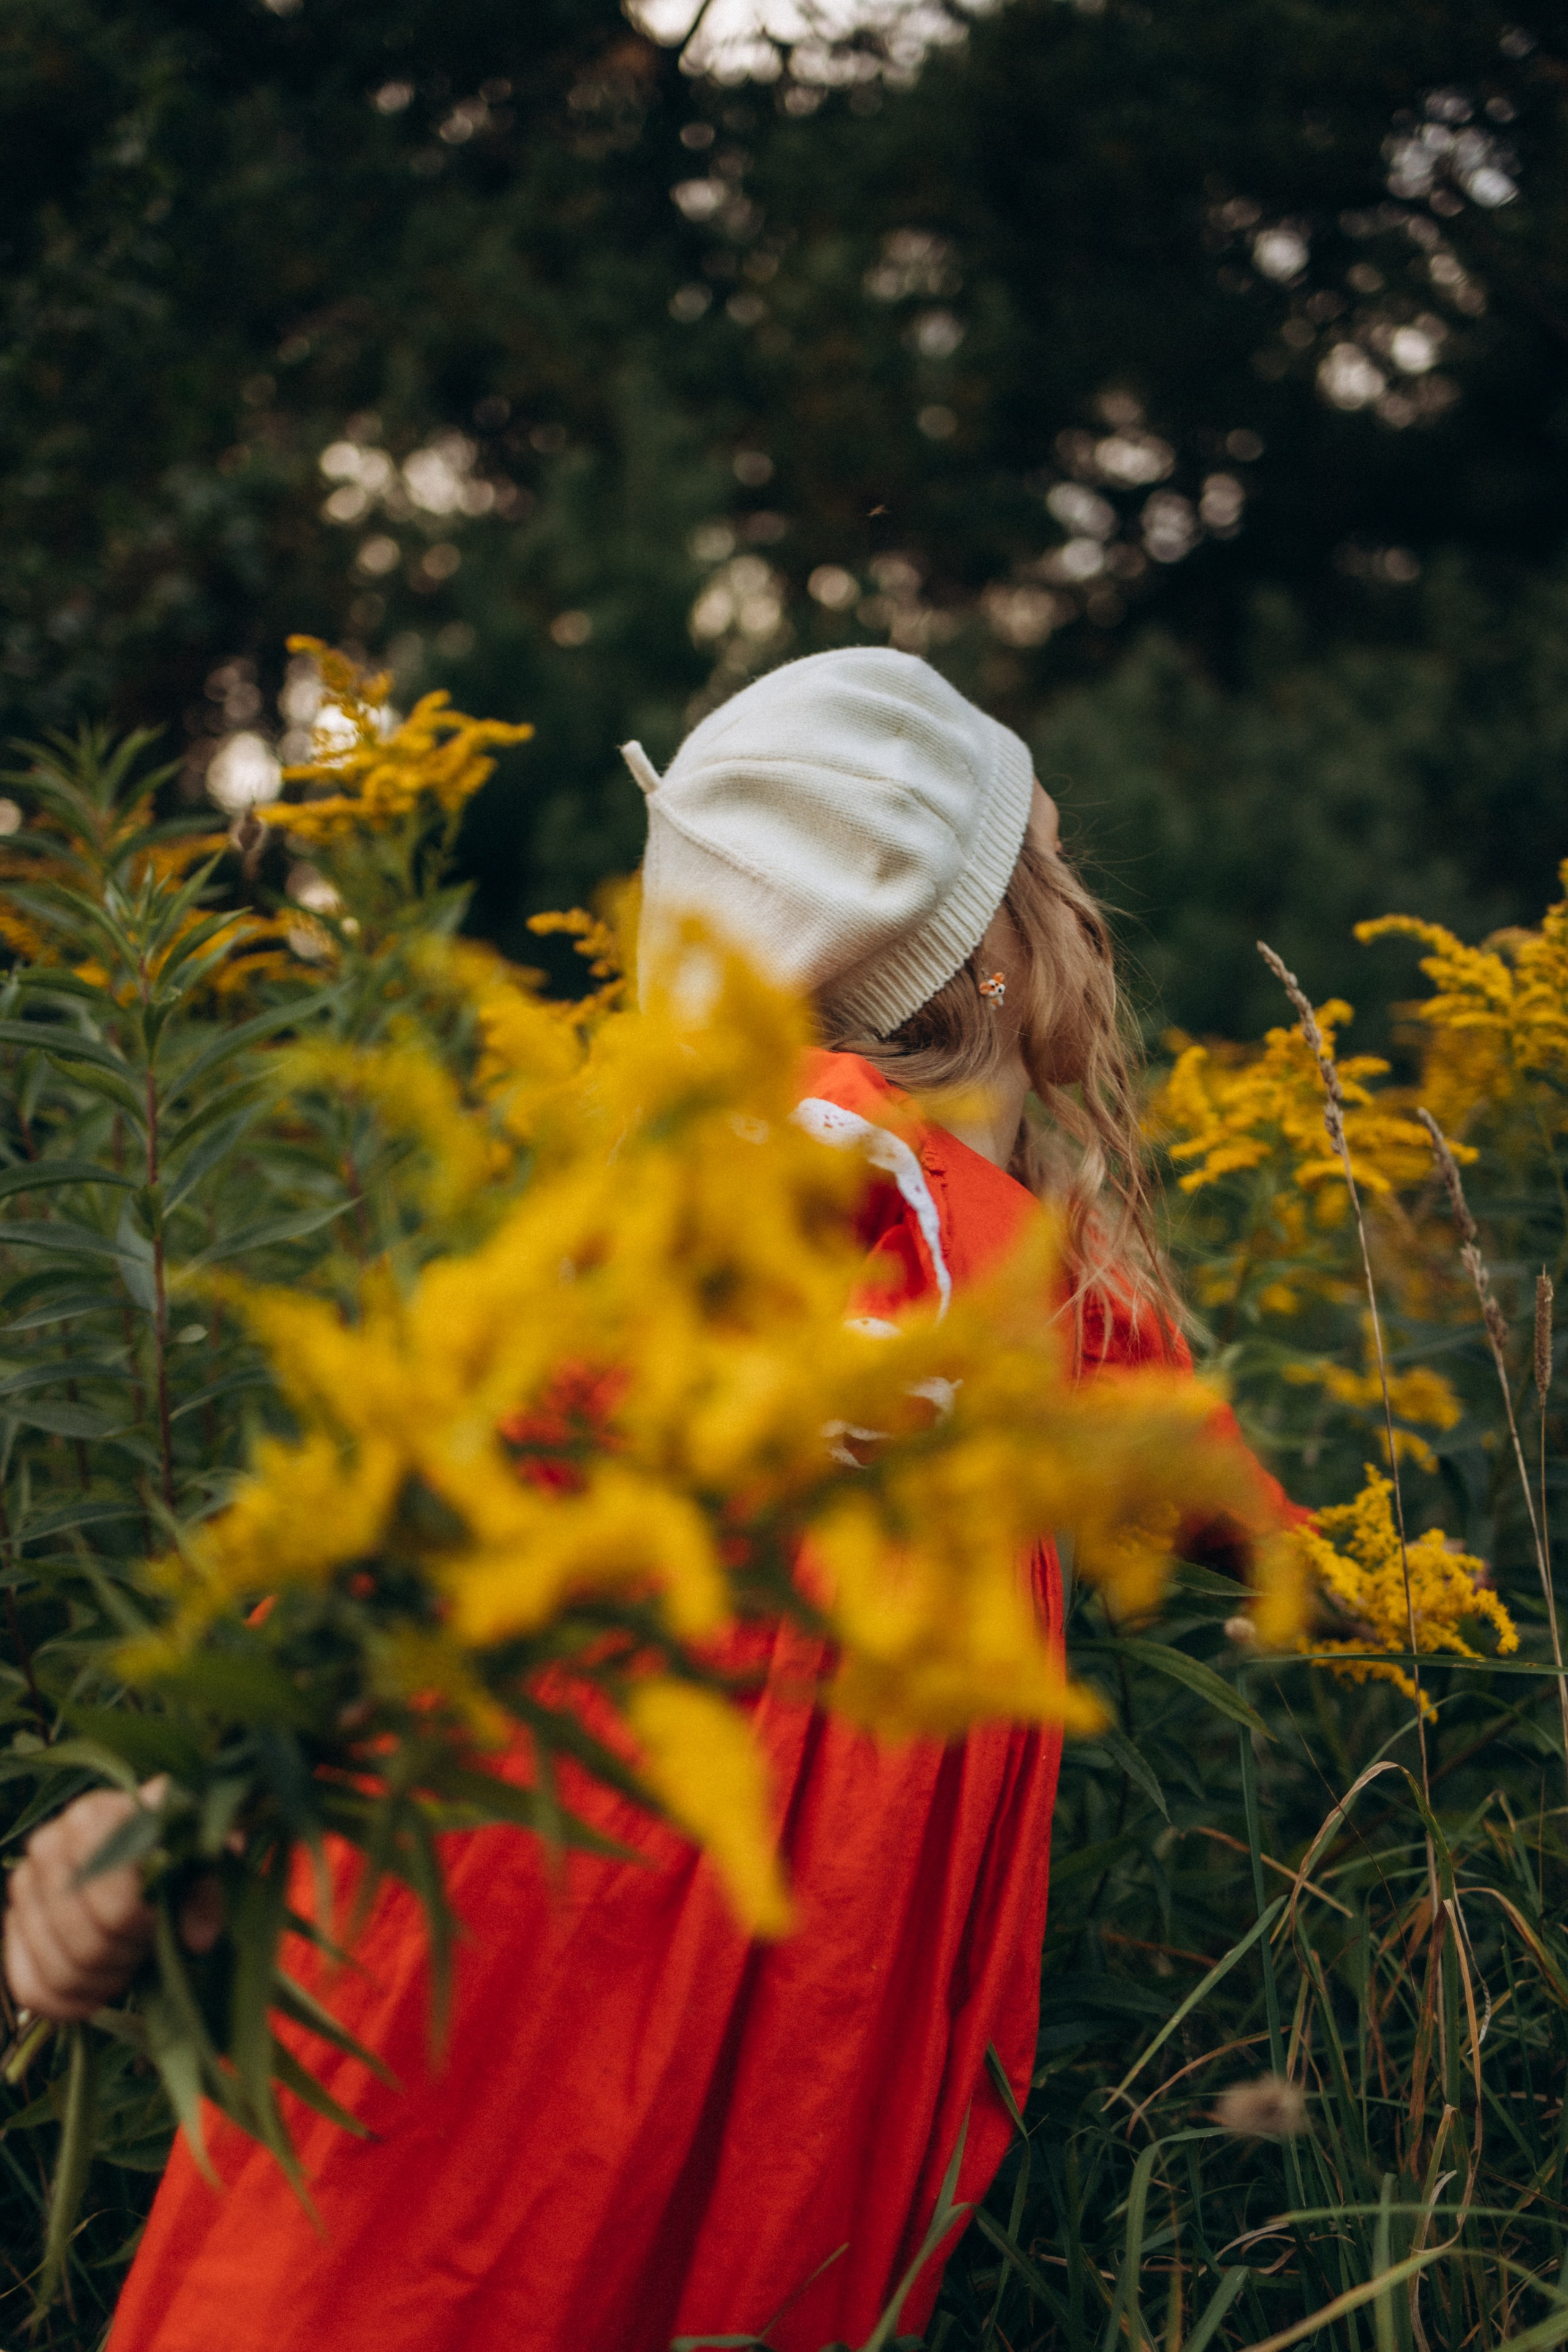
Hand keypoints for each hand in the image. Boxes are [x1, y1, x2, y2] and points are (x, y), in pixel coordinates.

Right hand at [3, 1784, 222, 2021]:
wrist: (150, 1843)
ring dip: (102, 1981)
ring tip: (129, 1961)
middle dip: (125, 1957)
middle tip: (147, 1945)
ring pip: (58, 1971)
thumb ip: (205, 1894)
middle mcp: (48, 1846)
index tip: (163, 1919)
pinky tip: (97, 1996)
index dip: (143, 1927)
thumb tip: (200, 1941)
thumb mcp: (202, 1860)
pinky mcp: (16, 1926)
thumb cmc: (178, 1847)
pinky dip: (65, 2004)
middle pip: (85, 1943)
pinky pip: (29, 1987)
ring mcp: (25, 1888)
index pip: (114, 1905)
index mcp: (94, 1819)